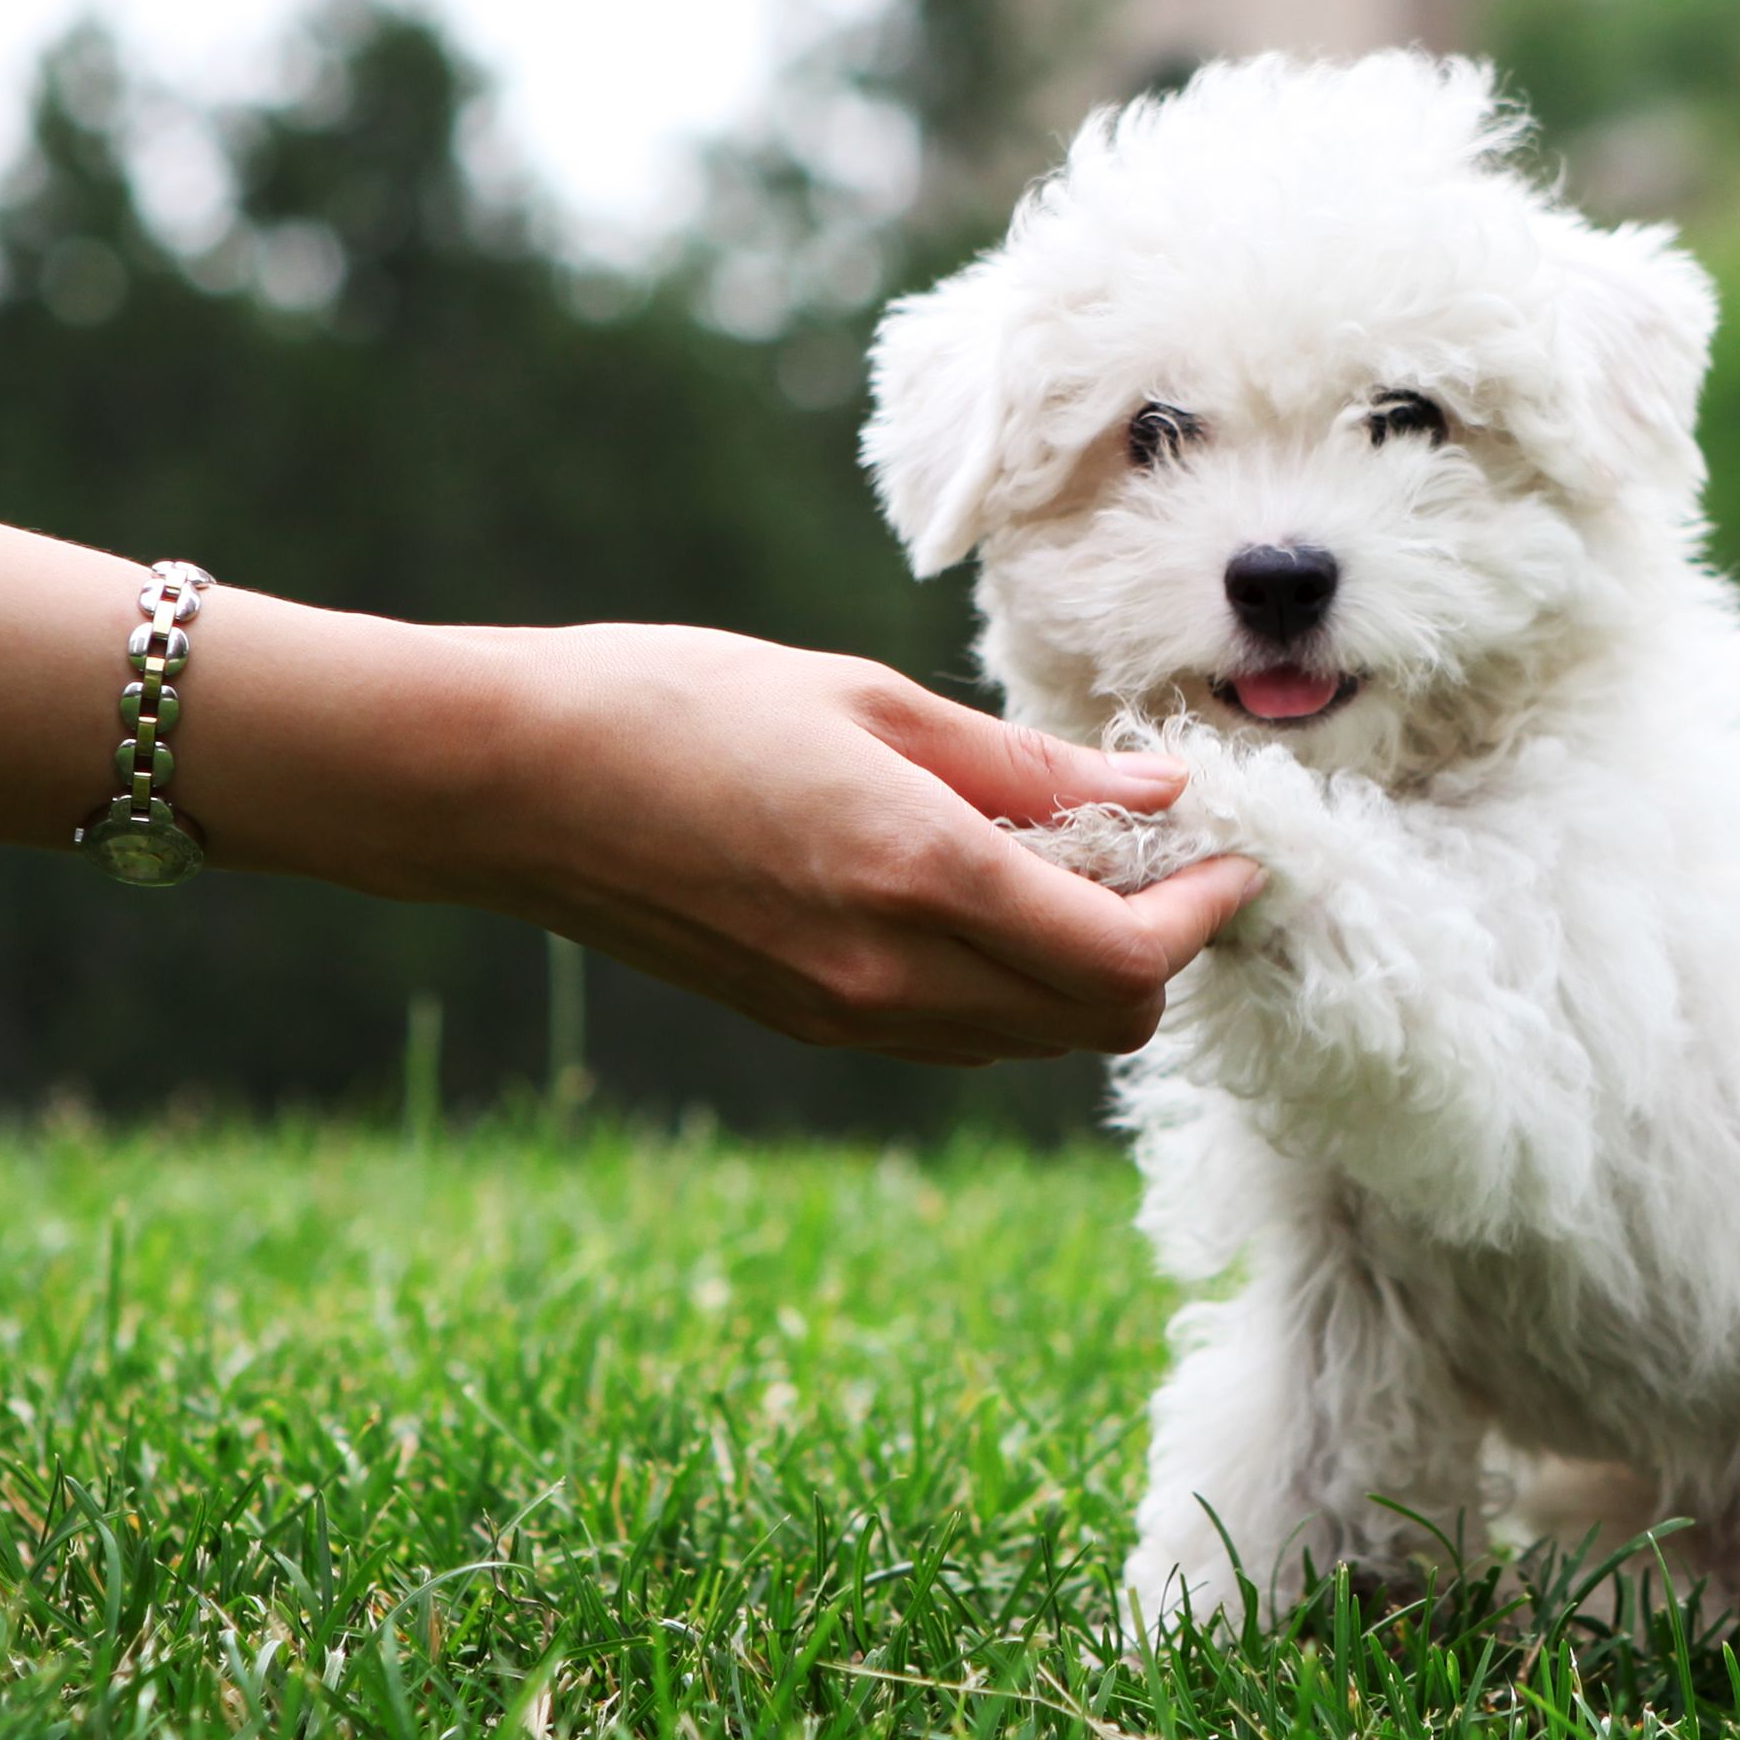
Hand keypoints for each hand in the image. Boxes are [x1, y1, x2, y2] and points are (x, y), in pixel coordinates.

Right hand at [237, 622, 1261, 1065]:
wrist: (511, 784)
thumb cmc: (680, 702)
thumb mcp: (870, 700)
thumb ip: (1027, 767)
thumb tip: (1154, 787)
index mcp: (923, 878)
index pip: (1126, 956)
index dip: (1203, 916)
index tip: (1229, 856)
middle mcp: (896, 974)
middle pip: (1099, 1021)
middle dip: (1160, 952)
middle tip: (1163, 860)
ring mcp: (851, 1015)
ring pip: (1035, 1038)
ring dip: (1088, 974)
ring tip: (1079, 869)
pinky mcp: (813, 1024)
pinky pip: (961, 1034)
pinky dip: (1013, 986)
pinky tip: (994, 898)